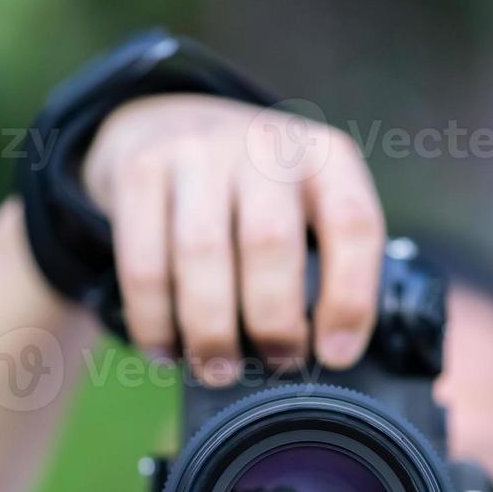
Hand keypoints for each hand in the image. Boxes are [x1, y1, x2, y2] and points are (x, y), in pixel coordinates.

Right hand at [82, 93, 385, 384]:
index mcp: (325, 159)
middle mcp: (264, 146)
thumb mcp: (308, 202)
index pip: (352, 224)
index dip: (349, 298)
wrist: (169, 121)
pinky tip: (165, 350)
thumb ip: (327, 262)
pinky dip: (153, 320)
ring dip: (210, 330)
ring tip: (218, 370)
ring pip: (202, 252)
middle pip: (270, 241)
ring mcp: (197, 152)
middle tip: (274, 363)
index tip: (335, 356)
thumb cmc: (254, 193)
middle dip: (273, 321)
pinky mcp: (139, 172)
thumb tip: (328, 354)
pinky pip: (144, 262)